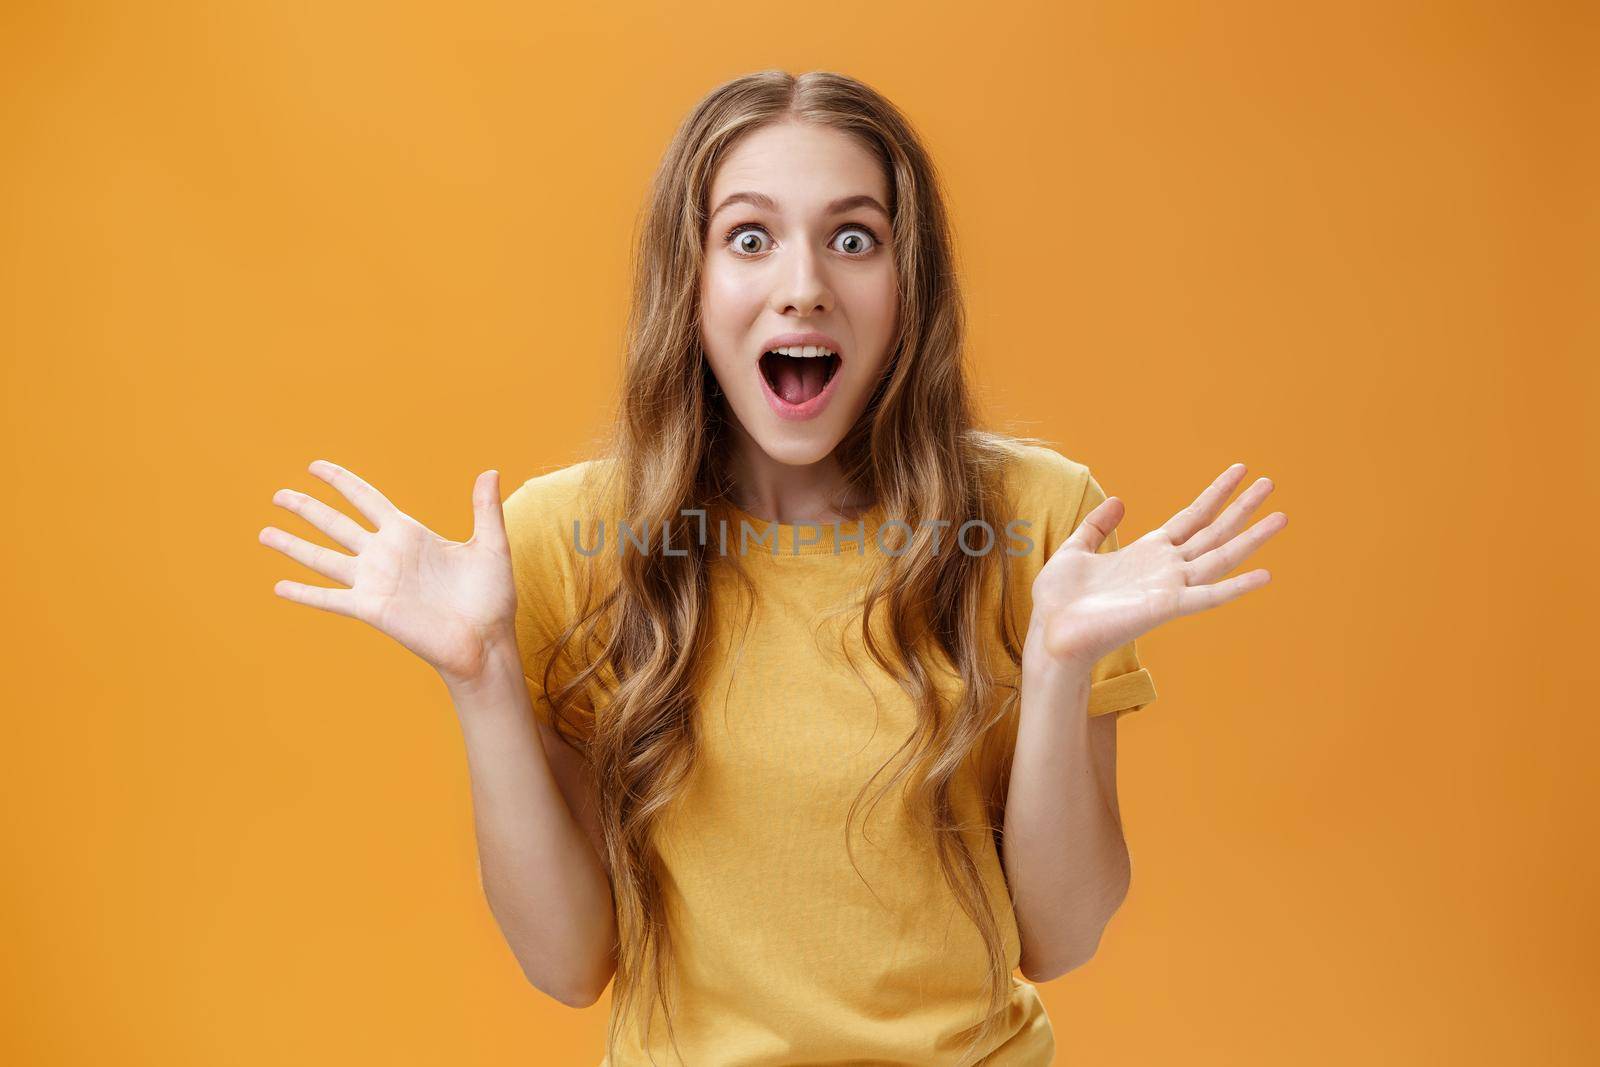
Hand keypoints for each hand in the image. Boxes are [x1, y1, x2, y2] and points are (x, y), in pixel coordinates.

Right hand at [259, 460, 518, 686]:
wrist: (485, 642)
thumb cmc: (491, 598)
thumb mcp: (491, 547)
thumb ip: (485, 509)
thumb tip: (491, 470)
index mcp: (409, 534)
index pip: (366, 499)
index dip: (341, 482)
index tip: (315, 466)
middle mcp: (385, 555)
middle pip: (336, 523)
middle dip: (306, 508)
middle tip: (278, 494)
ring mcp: (375, 582)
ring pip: (324, 557)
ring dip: (293, 545)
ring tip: (264, 532)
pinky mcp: (372, 609)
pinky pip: (330, 598)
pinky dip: (304, 593)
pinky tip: (278, 586)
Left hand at [1026, 463, 1286, 669]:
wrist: (1051, 632)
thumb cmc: (1060, 600)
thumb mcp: (1076, 549)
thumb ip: (1097, 525)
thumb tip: (1119, 500)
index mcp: (1148, 552)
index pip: (1192, 517)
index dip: (1216, 494)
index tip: (1240, 471)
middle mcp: (1166, 568)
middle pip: (1214, 531)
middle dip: (1242, 507)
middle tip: (1271, 482)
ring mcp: (1170, 587)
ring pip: (1220, 556)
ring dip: (1251, 538)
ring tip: (1281, 516)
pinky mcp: (1166, 607)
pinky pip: (1209, 596)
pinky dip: (1237, 587)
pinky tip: (1265, 575)